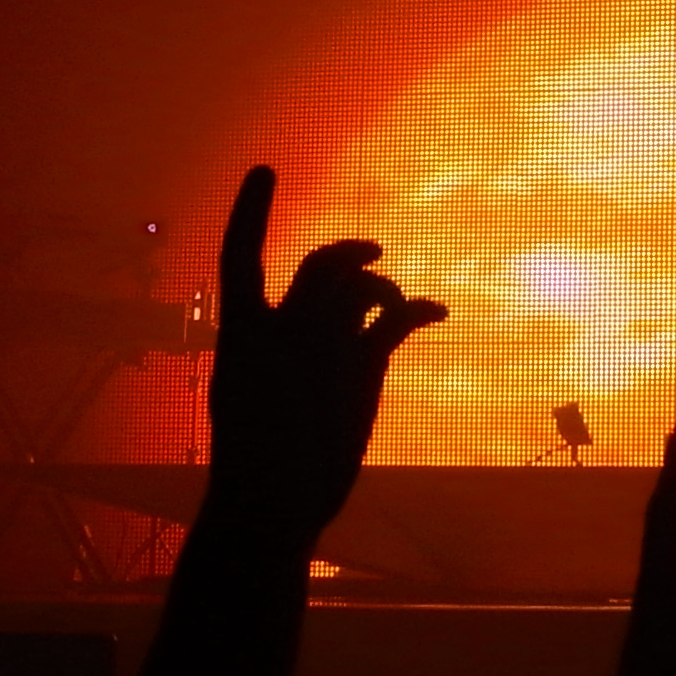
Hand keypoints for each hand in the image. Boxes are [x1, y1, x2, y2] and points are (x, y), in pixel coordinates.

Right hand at [206, 166, 446, 546]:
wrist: (266, 504)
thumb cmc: (254, 468)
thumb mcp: (246, 403)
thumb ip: (272, 364)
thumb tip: (311, 349)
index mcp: (238, 336)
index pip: (238, 256)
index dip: (250, 211)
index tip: (265, 170)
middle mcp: (280, 329)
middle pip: (320, 263)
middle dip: (350, 250)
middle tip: (375, 252)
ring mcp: (320, 344)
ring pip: (362, 287)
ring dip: (387, 287)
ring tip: (400, 305)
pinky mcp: (359, 366)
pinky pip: (396, 319)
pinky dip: (420, 308)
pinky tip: (437, 312)